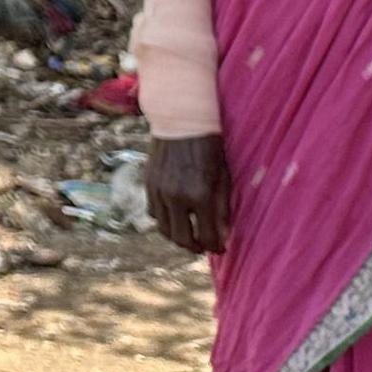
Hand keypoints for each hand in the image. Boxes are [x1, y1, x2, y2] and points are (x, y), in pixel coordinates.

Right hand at [147, 132, 233, 256]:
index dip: (215, 247)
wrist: (182, 123)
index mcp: (200, 196)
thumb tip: (223, 237)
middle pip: (181, 239)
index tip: (220, 248)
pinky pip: (153, 213)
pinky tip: (175, 217)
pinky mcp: (148, 184)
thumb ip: (222, 210)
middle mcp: (176, 197)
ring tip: (188, 235)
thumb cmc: (209, 150)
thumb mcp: (223, 179)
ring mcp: (159, 192)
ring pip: (164, 229)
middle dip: (194, 247)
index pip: (207, 237)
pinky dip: (164, 220)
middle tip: (203, 246)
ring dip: (177, 237)